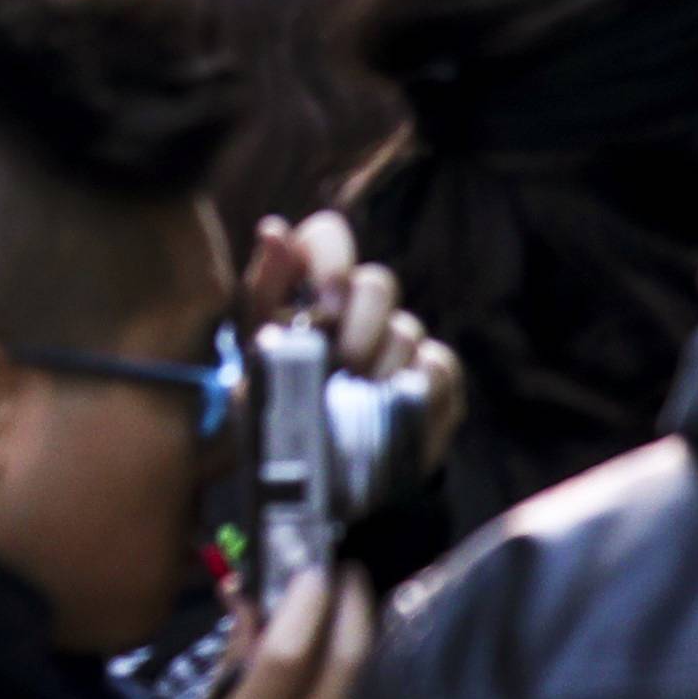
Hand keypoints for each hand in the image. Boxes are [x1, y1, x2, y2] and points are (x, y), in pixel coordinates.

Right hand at [162, 565, 369, 698]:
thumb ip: (232, 665)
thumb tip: (246, 595)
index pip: (284, 660)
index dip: (304, 609)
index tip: (314, 569)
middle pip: (343, 669)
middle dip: (352, 611)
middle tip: (348, 573)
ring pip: (366, 688)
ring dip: (365, 638)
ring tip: (355, 602)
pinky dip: (366, 672)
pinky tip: (362, 649)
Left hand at [253, 209, 465, 466]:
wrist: (313, 470)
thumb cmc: (276, 393)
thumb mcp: (256, 345)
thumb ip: (263, 287)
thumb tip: (274, 229)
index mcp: (313, 285)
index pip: (330, 236)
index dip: (330, 261)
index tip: (322, 303)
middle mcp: (363, 304)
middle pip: (378, 282)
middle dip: (358, 324)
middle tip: (341, 363)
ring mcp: (403, 340)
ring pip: (407, 329)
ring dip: (380, 367)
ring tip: (355, 399)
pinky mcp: (437, 379)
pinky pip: (440, 365)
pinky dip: (420, 387)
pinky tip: (392, 407)